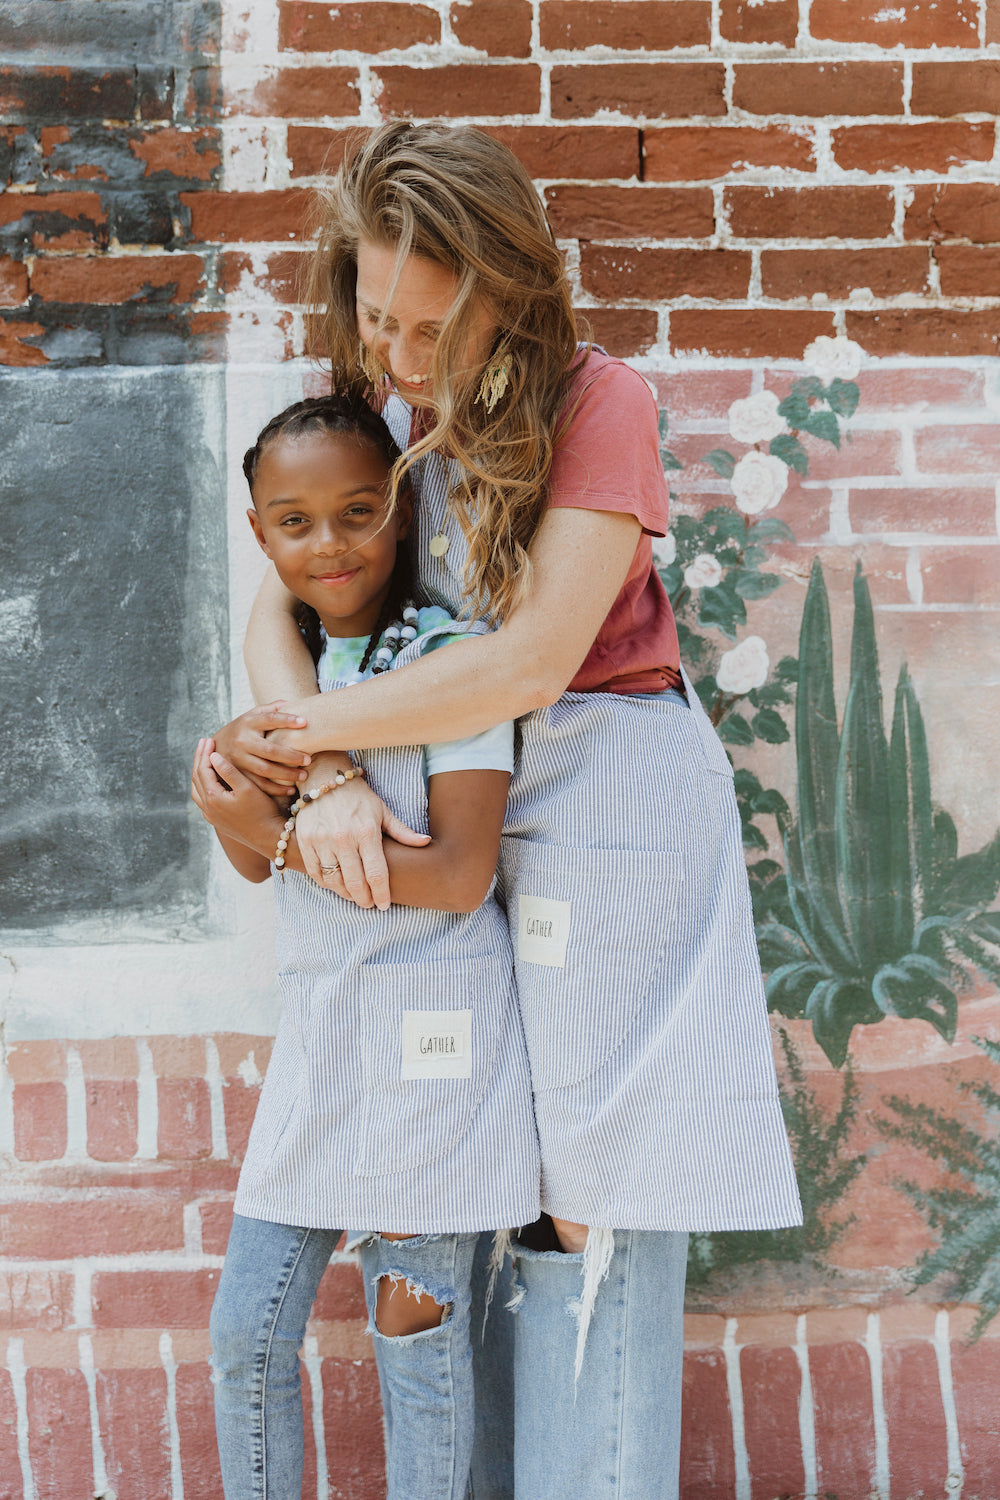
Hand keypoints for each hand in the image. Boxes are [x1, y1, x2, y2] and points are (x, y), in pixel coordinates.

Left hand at [190, 737, 281, 848]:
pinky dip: (203, 785)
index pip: (203, 769)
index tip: (210, 739)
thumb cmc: (262, 811)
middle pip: (196, 778)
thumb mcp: (247, 788)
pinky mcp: (217, 821)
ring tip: (204, 759)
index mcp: (213, 798)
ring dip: (199, 773)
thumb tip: (214, 756)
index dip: (205, 753)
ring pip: (197, 790)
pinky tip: (211, 779)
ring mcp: (211, 816)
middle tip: (203, 744)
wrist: (268, 837)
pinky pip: (203, 799)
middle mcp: (207, 808)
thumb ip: (229, 771)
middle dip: (199, 760)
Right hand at [210, 703, 310, 796]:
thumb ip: (271, 709)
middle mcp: (242, 740)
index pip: (269, 719)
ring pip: (265, 769)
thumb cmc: (243, 729)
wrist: (215, 746)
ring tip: (304, 775)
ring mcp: (239, 759)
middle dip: (291, 756)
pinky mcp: (239, 774)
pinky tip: (291, 789)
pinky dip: (275, 789)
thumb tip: (292, 703)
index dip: (287, 720)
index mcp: (248, 723)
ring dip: (286, 774)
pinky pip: (259, 784)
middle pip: (269, 750)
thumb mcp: (253, 715)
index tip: (305, 722)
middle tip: (309, 759)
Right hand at [294, 759, 429, 909]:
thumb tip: (426, 842)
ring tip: (353, 895)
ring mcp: (322, 840)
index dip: (381, 894)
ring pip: (334, 881)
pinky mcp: (305, 840)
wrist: (324, 777)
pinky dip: (326, 883)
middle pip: (355, 882)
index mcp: (367, 831)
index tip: (384, 905)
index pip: (376, 873)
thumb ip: (402, 831)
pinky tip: (335, 884)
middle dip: (364, 899)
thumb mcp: (383, 811)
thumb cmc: (358, 797)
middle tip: (369, 904)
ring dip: (345, 893)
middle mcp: (343, 837)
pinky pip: (315, 872)